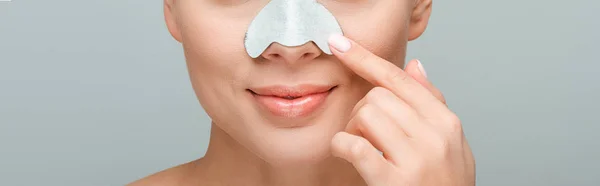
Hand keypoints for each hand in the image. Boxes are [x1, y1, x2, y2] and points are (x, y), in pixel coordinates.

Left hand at [328, 34, 474, 185]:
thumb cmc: (445, 185)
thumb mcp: (450, 144)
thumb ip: (432, 103)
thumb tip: (416, 65)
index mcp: (446, 122)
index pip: (401, 79)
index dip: (366, 59)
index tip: (341, 46)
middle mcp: (435, 135)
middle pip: (378, 96)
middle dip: (362, 112)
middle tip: (367, 135)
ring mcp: (417, 159)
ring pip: (366, 114)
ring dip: (354, 130)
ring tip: (365, 149)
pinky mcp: (394, 182)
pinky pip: (355, 145)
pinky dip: (342, 146)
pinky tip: (348, 155)